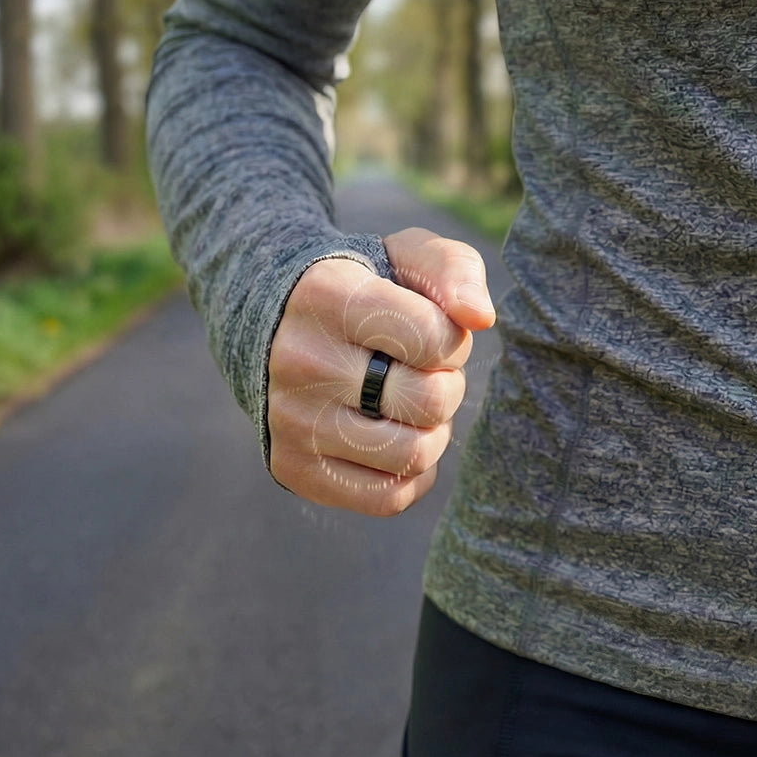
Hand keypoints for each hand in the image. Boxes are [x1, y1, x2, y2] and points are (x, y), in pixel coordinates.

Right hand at [268, 227, 495, 515]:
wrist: (276, 329)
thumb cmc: (363, 292)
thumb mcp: (405, 257)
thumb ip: (454, 270)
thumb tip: (480, 318)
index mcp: (328, 296)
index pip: (435, 340)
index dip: (451, 341)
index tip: (429, 333)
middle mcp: (300, 360)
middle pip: (429, 402)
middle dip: (446, 387)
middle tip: (424, 373)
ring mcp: (291, 421)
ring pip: (414, 456)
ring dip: (431, 433)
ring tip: (409, 405)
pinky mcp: (292, 469)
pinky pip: (387, 499)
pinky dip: (411, 475)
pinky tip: (397, 439)